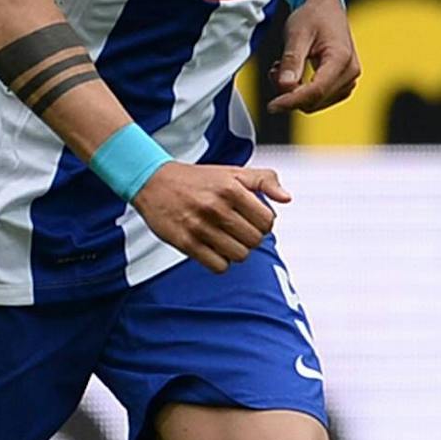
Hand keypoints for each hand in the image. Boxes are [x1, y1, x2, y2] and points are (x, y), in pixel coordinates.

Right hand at [133, 163, 290, 272]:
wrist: (153, 182)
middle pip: (255, 241)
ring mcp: (200, 226)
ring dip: (236, 251)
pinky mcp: (185, 243)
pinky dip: (220, 262)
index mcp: (231, 188)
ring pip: (239, 256)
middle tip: (238, 230)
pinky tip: (213, 249)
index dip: (264, 224)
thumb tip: (287, 199)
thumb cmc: (198, 179)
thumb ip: (264, 180)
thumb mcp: (232, 172)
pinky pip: (219, 267)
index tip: (252, 219)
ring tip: (226, 239)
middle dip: (251, 238)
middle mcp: (216, 207)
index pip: (268, 222)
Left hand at [268, 0, 359, 114]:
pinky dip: (301, 92)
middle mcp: (350, 72)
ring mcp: (348, 80)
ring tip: (283, 68)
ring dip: (294, 92)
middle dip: (290, 93)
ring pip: (315, 103)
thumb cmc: (313, 16)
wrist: (326, 8)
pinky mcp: (342, 85)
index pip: (316, 91)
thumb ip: (291, 61)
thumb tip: (284, 86)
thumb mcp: (297, 34)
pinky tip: (293, 74)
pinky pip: (318, 99)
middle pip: (315, 100)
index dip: (292, 100)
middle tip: (275, 72)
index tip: (272, 106)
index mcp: (341, 58)